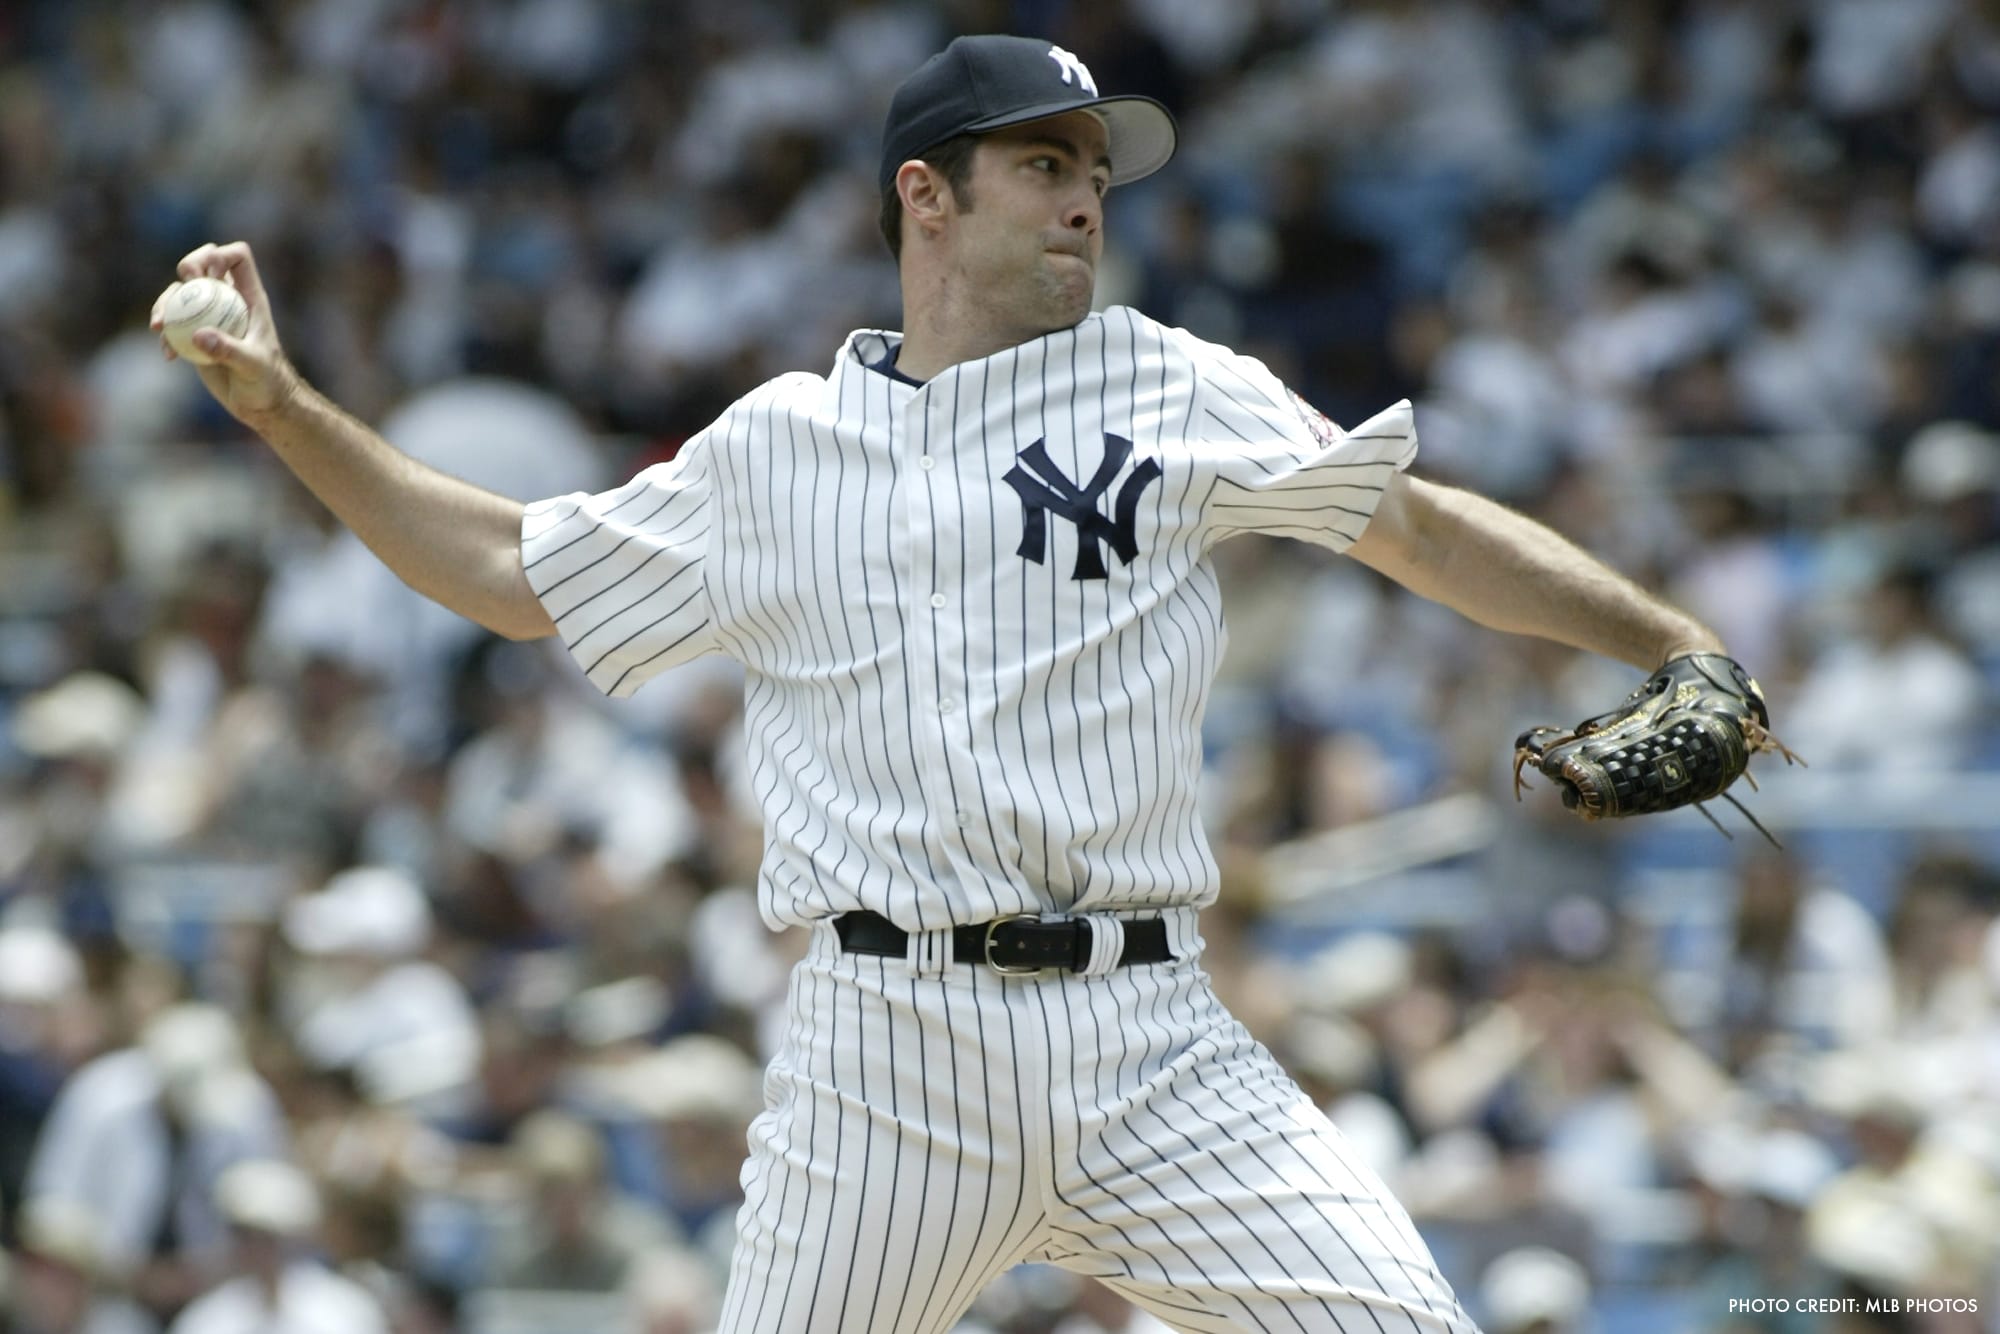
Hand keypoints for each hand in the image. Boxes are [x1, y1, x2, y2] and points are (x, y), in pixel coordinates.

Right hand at [151, 241, 299, 427]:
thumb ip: (229, 350)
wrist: (260, 405)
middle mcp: (228, 300)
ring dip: (165, 302)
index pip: (237, 257)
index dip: (219, 255)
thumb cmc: (267, 383)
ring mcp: (210, 315)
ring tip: (159, 326)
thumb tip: (198, 335)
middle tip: (184, 285)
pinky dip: (165, 333)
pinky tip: (168, 355)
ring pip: (182, 291)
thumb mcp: (253, 366)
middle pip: (204, 262)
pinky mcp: (195, 334)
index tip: (208, 277)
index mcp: (249, 297)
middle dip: (189, 265)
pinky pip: (172, 322)